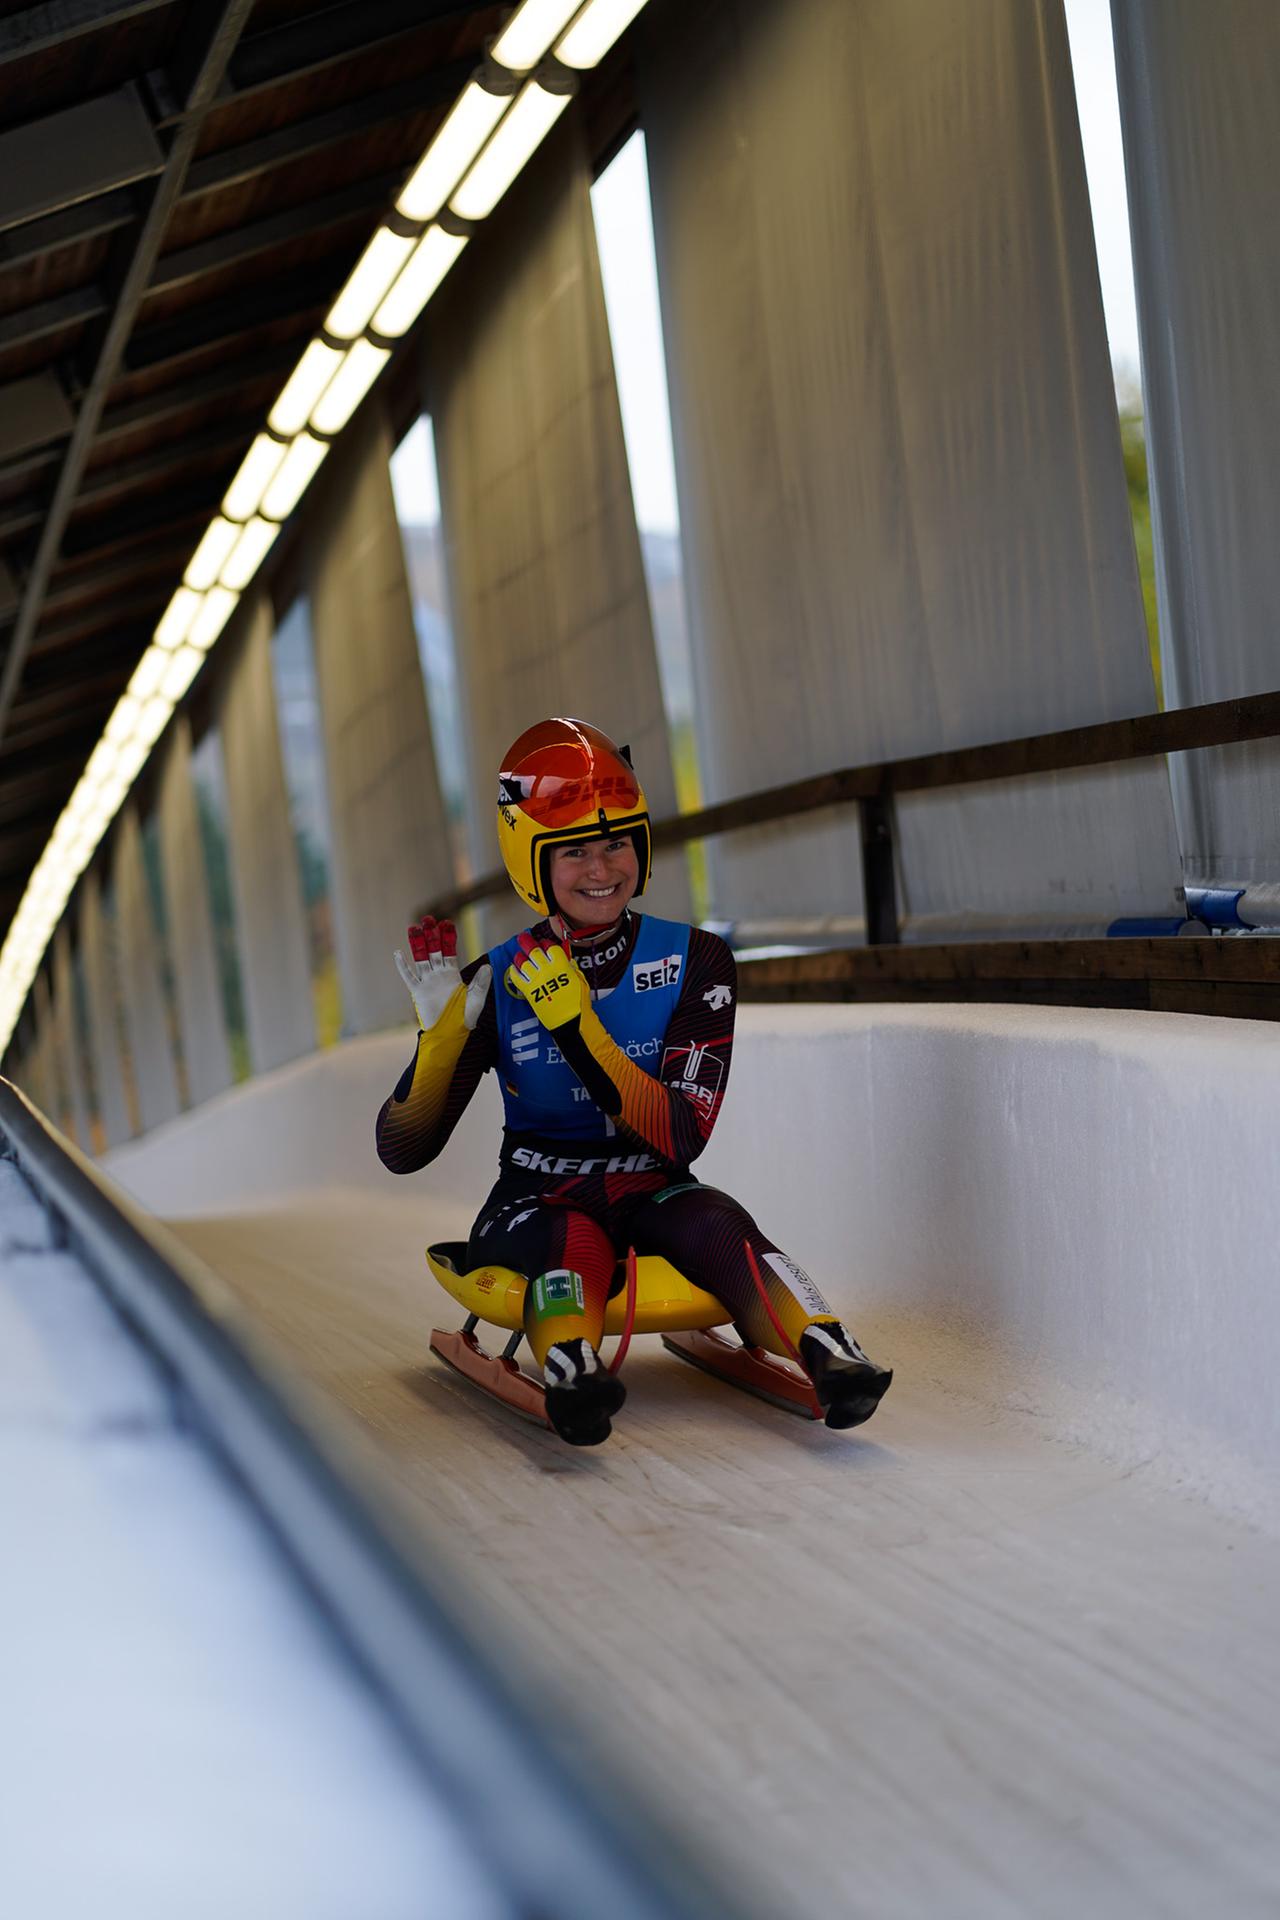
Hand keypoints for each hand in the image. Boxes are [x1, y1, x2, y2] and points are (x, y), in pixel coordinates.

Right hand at [394, 917, 490, 1031]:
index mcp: (452, 974)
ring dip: (417, 944)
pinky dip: (403, 965)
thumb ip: (481, 983)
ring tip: (413, 928)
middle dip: (431, 935)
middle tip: (428, 919)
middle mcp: (438, 975)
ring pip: (420, 959)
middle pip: (433, 950)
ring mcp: (427, 982)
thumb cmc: (464, 1018)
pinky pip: (409, 976)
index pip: (449, 951)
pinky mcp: (417, 992)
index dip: (447, 938)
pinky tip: (398, 953)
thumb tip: (488, 967)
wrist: (449, 1034)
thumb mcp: (476, 999)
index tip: (446, 923)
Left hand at [505, 935, 587, 1032]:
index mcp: (562, 967)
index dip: (546, 944)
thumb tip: (567, 959)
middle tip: (523, 938)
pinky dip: (514, 972)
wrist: (570, 1021)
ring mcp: (537, 981)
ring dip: (520, 957)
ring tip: (518, 954)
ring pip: (524, 963)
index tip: (544, 943)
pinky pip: (518, 978)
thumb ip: (571, 968)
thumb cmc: (578, 1003)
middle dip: (527, 942)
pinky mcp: (530, 992)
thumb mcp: (580, 981)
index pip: (551, 948)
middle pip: (534, 951)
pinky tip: (514, 968)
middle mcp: (548, 971)